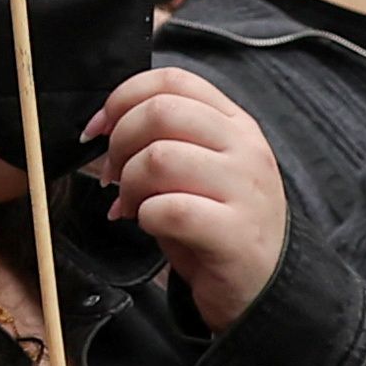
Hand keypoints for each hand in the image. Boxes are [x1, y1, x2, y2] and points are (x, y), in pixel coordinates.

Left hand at [93, 64, 287, 331]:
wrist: (264, 285)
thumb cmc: (218, 223)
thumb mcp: (198, 167)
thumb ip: (162, 139)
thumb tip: (103, 130)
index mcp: (234, 123)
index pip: (174, 80)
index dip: (124, 97)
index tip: (100, 129)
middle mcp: (244, 148)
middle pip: (160, 112)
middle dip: (119, 143)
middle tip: (114, 177)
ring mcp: (245, 189)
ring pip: (159, 158)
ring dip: (130, 184)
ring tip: (134, 206)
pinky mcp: (235, 233)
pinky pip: (170, 209)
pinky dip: (146, 217)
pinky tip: (152, 226)